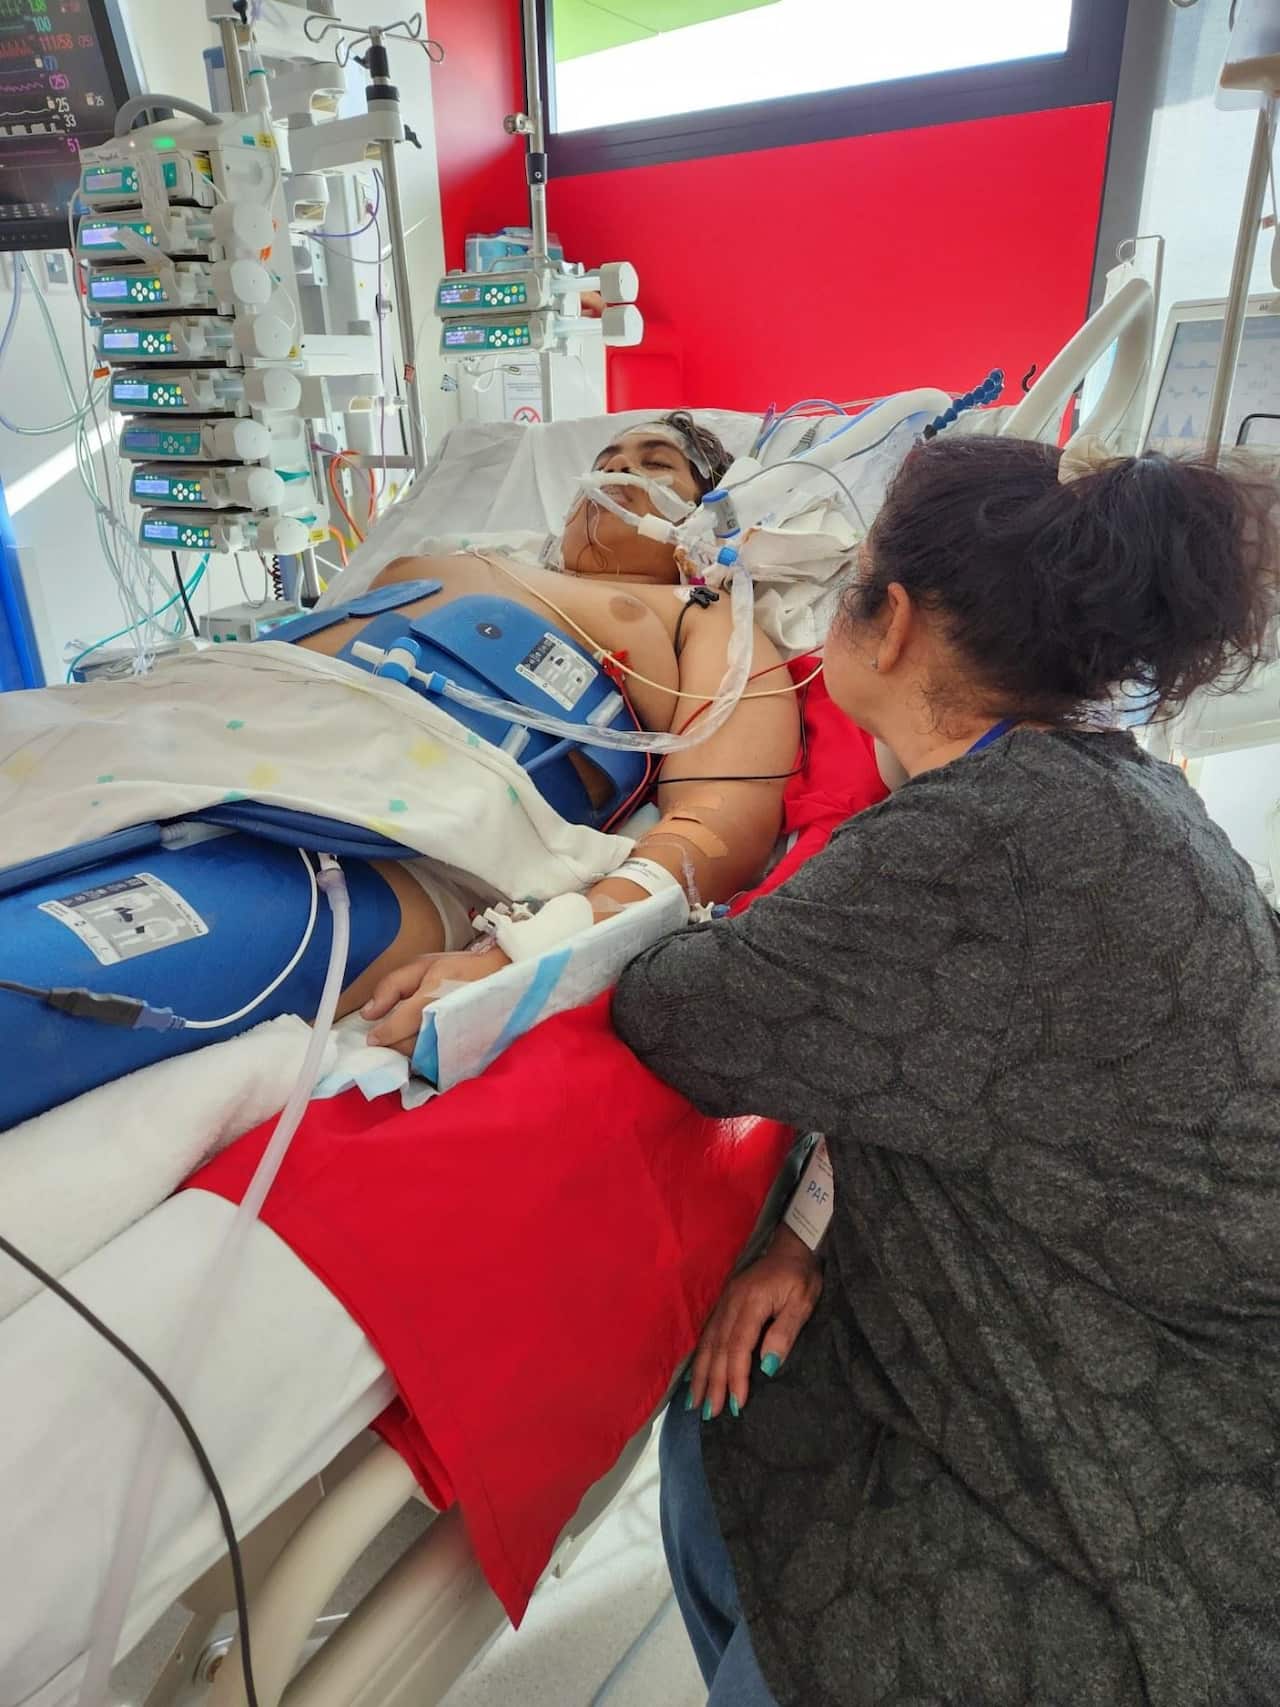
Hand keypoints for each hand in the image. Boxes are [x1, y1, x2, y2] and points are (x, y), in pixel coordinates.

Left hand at [362, 944, 510, 1055]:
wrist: (506, 976)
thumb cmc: (462, 968)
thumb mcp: (424, 965)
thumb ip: (392, 986)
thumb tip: (368, 1013)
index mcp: (431, 999)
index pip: (396, 1028)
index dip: (382, 1034)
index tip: (374, 1036)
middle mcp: (444, 1025)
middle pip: (407, 1048)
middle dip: (395, 1044)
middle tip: (391, 1036)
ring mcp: (458, 1043)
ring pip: (422, 1060)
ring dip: (411, 1053)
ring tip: (410, 1040)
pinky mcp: (469, 1053)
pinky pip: (440, 1066)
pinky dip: (429, 1060)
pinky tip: (428, 1048)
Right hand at [686, 1225, 822, 1419]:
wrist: (790, 1245)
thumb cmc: (801, 1276)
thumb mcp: (802, 1303)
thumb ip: (784, 1333)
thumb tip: (767, 1367)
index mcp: (751, 1302)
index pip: (738, 1346)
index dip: (735, 1377)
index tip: (736, 1404)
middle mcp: (731, 1303)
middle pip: (718, 1348)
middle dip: (713, 1383)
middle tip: (709, 1413)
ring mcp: (724, 1302)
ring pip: (708, 1343)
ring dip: (701, 1374)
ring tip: (695, 1402)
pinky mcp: (723, 1303)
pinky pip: (707, 1334)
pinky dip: (700, 1357)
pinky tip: (694, 1374)